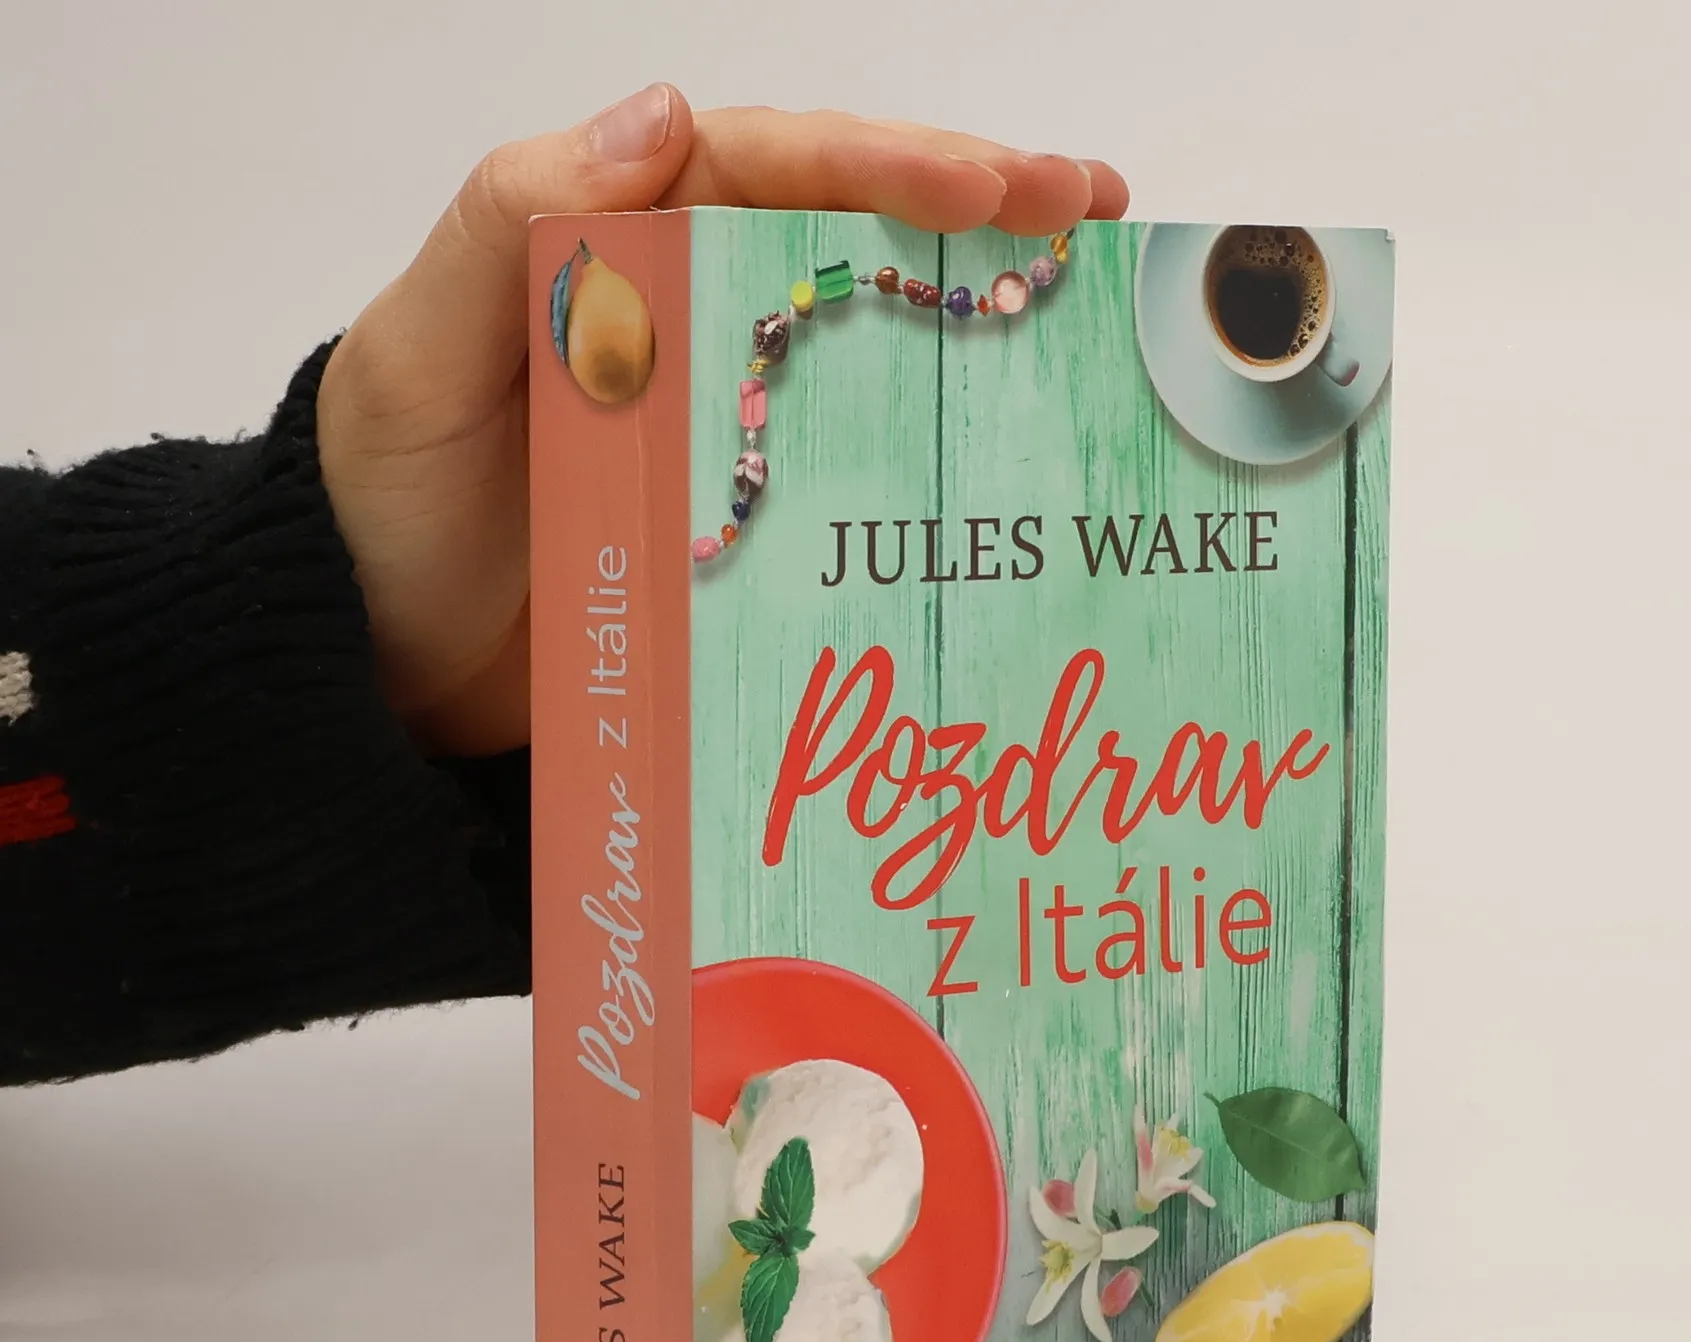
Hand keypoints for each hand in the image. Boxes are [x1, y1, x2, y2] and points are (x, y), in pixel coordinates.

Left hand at [316, 86, 1128, 756]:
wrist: (383, 662)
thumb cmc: (388, 504)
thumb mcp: (417, 357)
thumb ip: (512, 227)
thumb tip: (663, 116)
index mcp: (613, 245)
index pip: (765, 169)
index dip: (885, 162)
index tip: (995, 186)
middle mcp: (684, 312)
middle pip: (843, 232)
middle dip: (971, 207)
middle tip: (1093, 210)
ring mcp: (723, 414)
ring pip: (863, 333)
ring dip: (972, 307)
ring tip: (1088, 294)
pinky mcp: (741, 509)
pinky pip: (846, 458)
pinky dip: (929, 439)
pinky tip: (1008, 437)